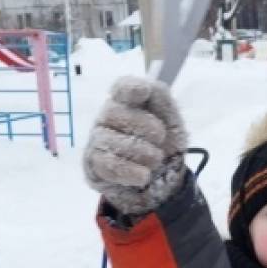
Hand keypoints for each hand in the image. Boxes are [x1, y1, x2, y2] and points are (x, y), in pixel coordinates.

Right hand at [83, 76, 187, 216]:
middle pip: (113, 112)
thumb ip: (160, 98)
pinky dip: (130, 171)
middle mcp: (108, 117)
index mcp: (128, 102)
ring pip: (108, 140)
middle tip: (160, 138)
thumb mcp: (172, 120)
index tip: (143, 92)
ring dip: (140, 152)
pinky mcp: (94, 165)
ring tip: (156, 160)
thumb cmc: (165, 144)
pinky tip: (144, 176)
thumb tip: (143, 87)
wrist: (164, 180)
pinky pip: (107, 165)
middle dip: (144, 126)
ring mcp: (98, 140)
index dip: (130, 88)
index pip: (121, 88)